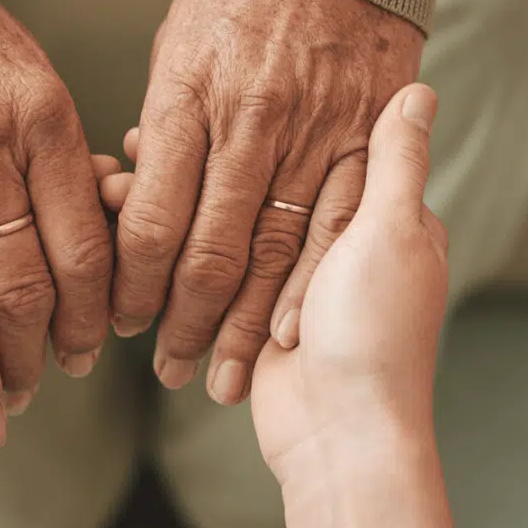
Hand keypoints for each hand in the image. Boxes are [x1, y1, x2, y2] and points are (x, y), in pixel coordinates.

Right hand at [0, 0, 113, 442]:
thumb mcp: (34, 76)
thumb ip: (65, 157)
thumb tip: (109, 217)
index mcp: (39, 117)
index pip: (80, 241)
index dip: (92, 307)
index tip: (96, 341)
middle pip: (23, 277)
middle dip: (42, 345)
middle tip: (53, 378)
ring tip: (5, 393)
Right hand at [101, 85, 451, 527]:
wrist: (347, 435)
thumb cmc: (378, 330)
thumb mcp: (393, 232)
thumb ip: (396, 163)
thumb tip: (418, 91)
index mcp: (366, 215)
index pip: (297, 150)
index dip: (246, 125)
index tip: (199, 95)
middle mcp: (323, 243)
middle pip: (241, 188)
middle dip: (186, 167)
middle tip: (127, 147)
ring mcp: (281, 282)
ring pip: (214, 224)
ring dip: (167, 204)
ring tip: (110, 179)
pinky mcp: (246, 318)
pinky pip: (200, 270)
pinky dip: (162, 247)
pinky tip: (121, 219)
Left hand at [112, 0, 424, 404]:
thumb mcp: (175, 49)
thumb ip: (161, 132)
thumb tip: (133, 196)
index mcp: (187, 99)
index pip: (150, 218)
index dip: (130, 283)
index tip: (120, 321)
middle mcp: (248, 122)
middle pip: (208, 249)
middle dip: (183, 322)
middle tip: (169, 367)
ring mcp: (311, 130)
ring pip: (272, 251)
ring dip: (244, 324)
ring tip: (222, 373)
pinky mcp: (362, 134)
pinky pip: (336, 227)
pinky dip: (309, 286)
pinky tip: (289, 332)